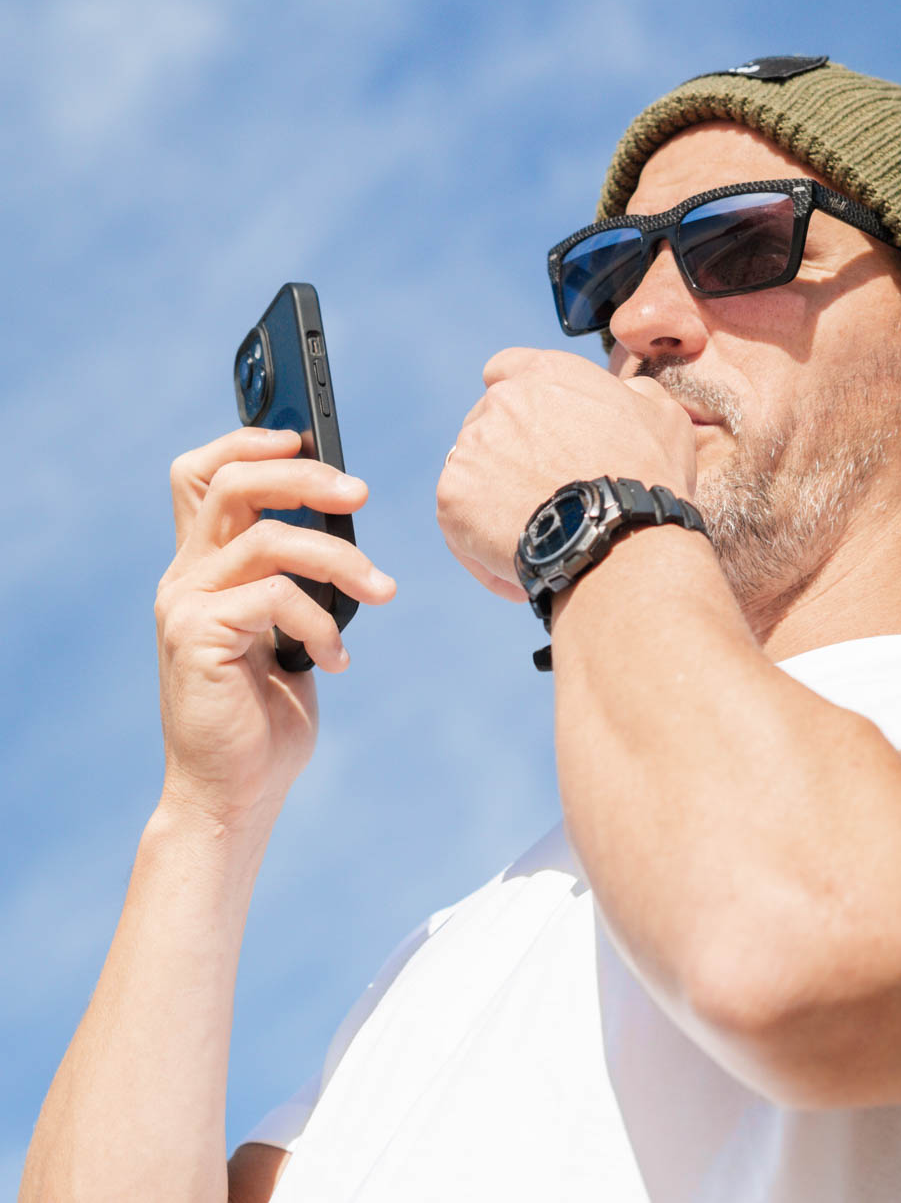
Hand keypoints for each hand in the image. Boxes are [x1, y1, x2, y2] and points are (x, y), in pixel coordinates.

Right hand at [154, 427, 395, 826]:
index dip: (247, 442)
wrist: (235, 794)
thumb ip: (295, 578)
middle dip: (304, 475)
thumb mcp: (287, 630)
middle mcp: (185, 576)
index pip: (201, 474)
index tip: (303, 440)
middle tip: (359, 494)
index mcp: (204, 568)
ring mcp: (185, 604)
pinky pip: (274, 596)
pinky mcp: (196, 636)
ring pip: (267, 536)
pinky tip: (336, 659)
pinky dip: (322, 622)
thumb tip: (342, 519)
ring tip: (382, 592)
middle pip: (232, 482)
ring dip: (340, 559)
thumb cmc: (266, 714)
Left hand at [436, 348, 696, 597]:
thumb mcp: (663, 416)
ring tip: (537, 540)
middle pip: (486, 426)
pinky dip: (484, 548)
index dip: (516, 402)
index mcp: (545, 373)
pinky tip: (523, 569)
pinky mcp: (452, 498)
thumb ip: (632, 394)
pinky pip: (461, 525)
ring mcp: (471, 449)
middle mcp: (501, 402)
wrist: (621, 543)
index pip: (505, 369)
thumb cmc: (649, 480)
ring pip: (473, 475)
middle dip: (506, 456)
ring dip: (496, 503)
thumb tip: (625, 394)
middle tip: (541, 496)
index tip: (530, 433)